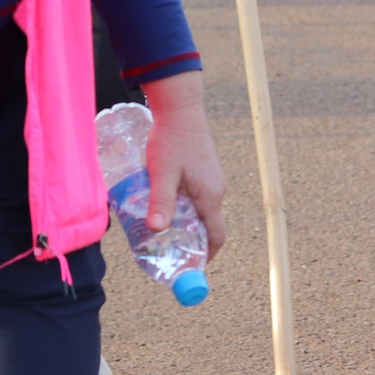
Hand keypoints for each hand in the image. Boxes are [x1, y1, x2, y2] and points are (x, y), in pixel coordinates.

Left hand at [138, 70, 227, 257]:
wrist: (180, 107)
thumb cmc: (171, 139)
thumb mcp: (162, 173)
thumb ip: (160, 201)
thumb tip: (157, 230)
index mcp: (211, 196)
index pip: (216, 237)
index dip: (205, 256)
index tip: (188, 266)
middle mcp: (216, 190)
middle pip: (209, 227)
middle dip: (191, 242)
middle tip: (168, 250)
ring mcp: (212, 180)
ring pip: (202, 212)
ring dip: (187, 224)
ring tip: (163, 228)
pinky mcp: (204, 171)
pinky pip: (199, 198)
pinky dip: (186, 208)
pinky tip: (165, 202)